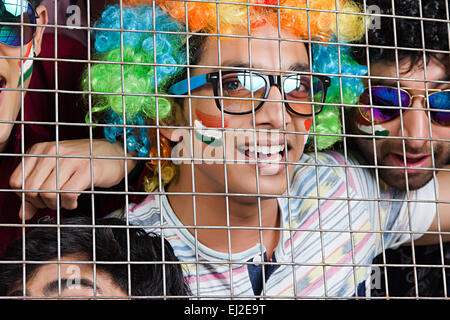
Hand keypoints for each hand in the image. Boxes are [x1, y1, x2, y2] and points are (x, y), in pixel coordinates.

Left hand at [9, 139, 136, 219]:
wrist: (116, 152)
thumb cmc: (85, 162)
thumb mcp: (56, 172)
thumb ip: (37, 192)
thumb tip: (23, 214)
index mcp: (41, 150)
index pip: (17, 182)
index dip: (26, 197)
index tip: (40, 199)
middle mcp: (52, 152)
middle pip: (31, 190)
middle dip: (41, 203)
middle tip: (54, 203)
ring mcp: (70, 160)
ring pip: (47, 193)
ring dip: (56, 205)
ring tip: (66, 201)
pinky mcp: (86, 170)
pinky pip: (67, 195)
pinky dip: (69, 204)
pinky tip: (74, 201)